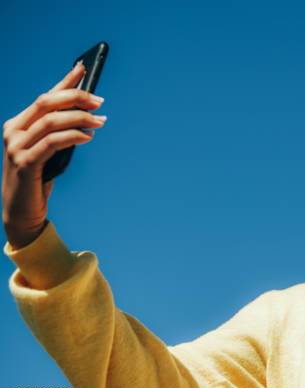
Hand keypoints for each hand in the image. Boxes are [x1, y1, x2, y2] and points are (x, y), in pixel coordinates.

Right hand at [2, 63, 106, 248]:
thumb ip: (60, 132)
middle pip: (46, 103)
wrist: (23, 211)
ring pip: (51, 121)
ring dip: (80, 118)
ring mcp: (16, 147)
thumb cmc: (39, 179)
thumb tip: (87, 112)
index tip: (84, 68)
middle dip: (75, 97)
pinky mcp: (24, 163)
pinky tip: (88, 136)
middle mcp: (13, 131)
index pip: (45, 96)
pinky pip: (53, 142)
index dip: (64, 81)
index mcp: (18, 124)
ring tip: (100, 121)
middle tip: (100, 101)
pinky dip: (73, 136)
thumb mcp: (50, 150)